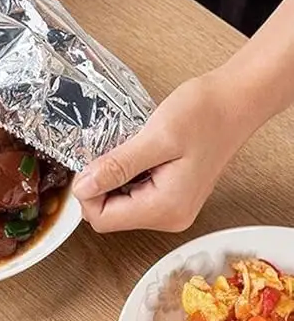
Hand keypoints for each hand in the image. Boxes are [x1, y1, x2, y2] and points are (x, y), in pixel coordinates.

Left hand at [72, 73, 255, 232]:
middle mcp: (170, 216)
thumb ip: (117, 167)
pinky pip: (133, 196)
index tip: (91, 163)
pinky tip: (137, 156)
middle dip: (99, 186)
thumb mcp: (156, 137)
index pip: (102, 219)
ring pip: (119, 206)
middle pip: (109, 216)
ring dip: (112, 180)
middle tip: (109, 153)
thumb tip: (84, 187)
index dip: (87, 192)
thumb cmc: (206, 114)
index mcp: (166, 208)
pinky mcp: (171, 197)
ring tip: (129, 151)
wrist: (237, 101)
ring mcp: (172, 209)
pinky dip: (125, 177)